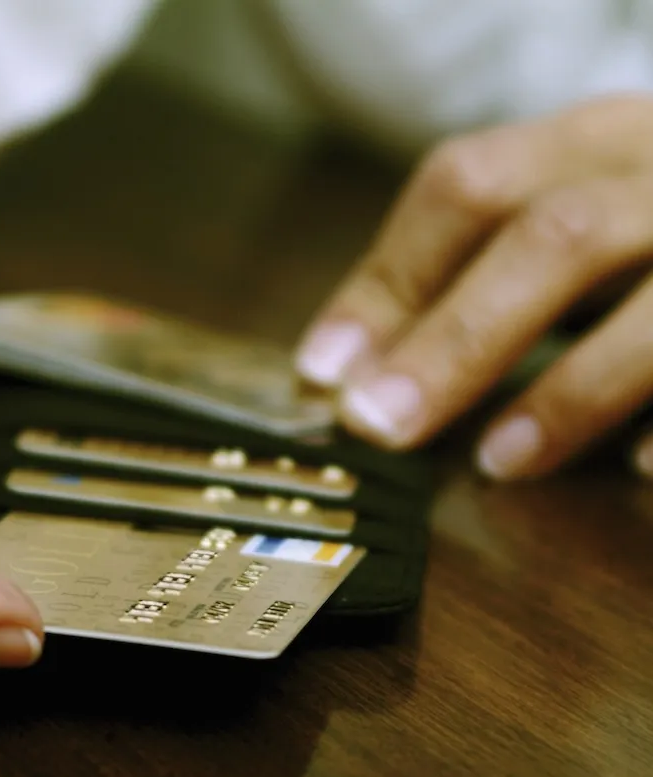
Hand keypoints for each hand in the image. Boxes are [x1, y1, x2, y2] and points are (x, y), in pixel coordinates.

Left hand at [293, 94, 652, 479]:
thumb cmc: (650, 240)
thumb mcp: (572, 223)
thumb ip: (472, 276)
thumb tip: (349, 369)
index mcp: (597, 139)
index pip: (470, 185)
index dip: (389, 279)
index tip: (324, 369)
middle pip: (557, 236)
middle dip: (457, 340)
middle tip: (381, 424)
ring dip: (568, 394)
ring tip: (498, 462)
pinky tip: (638, 471)